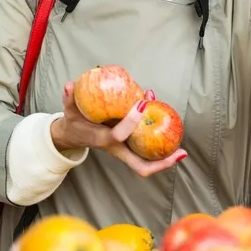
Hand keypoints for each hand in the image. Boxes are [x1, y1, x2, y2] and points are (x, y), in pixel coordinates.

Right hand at [50, 82, 186, 177]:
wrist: (72, 136)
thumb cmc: (74, 123)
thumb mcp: (69, 111)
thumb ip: (69, 98)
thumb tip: (69, 84)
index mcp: (103, 140)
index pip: (118, 135)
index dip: (130, 121)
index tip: (141, 103)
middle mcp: (117, 149)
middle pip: (141, 166)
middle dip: (162, 163)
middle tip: (181, 152)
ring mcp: (124, 151)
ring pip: (147, 162)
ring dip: (165, 157)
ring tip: (181, 148)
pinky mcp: (129, 148)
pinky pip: (147, 153)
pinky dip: (160, 147)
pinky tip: (172, 134)